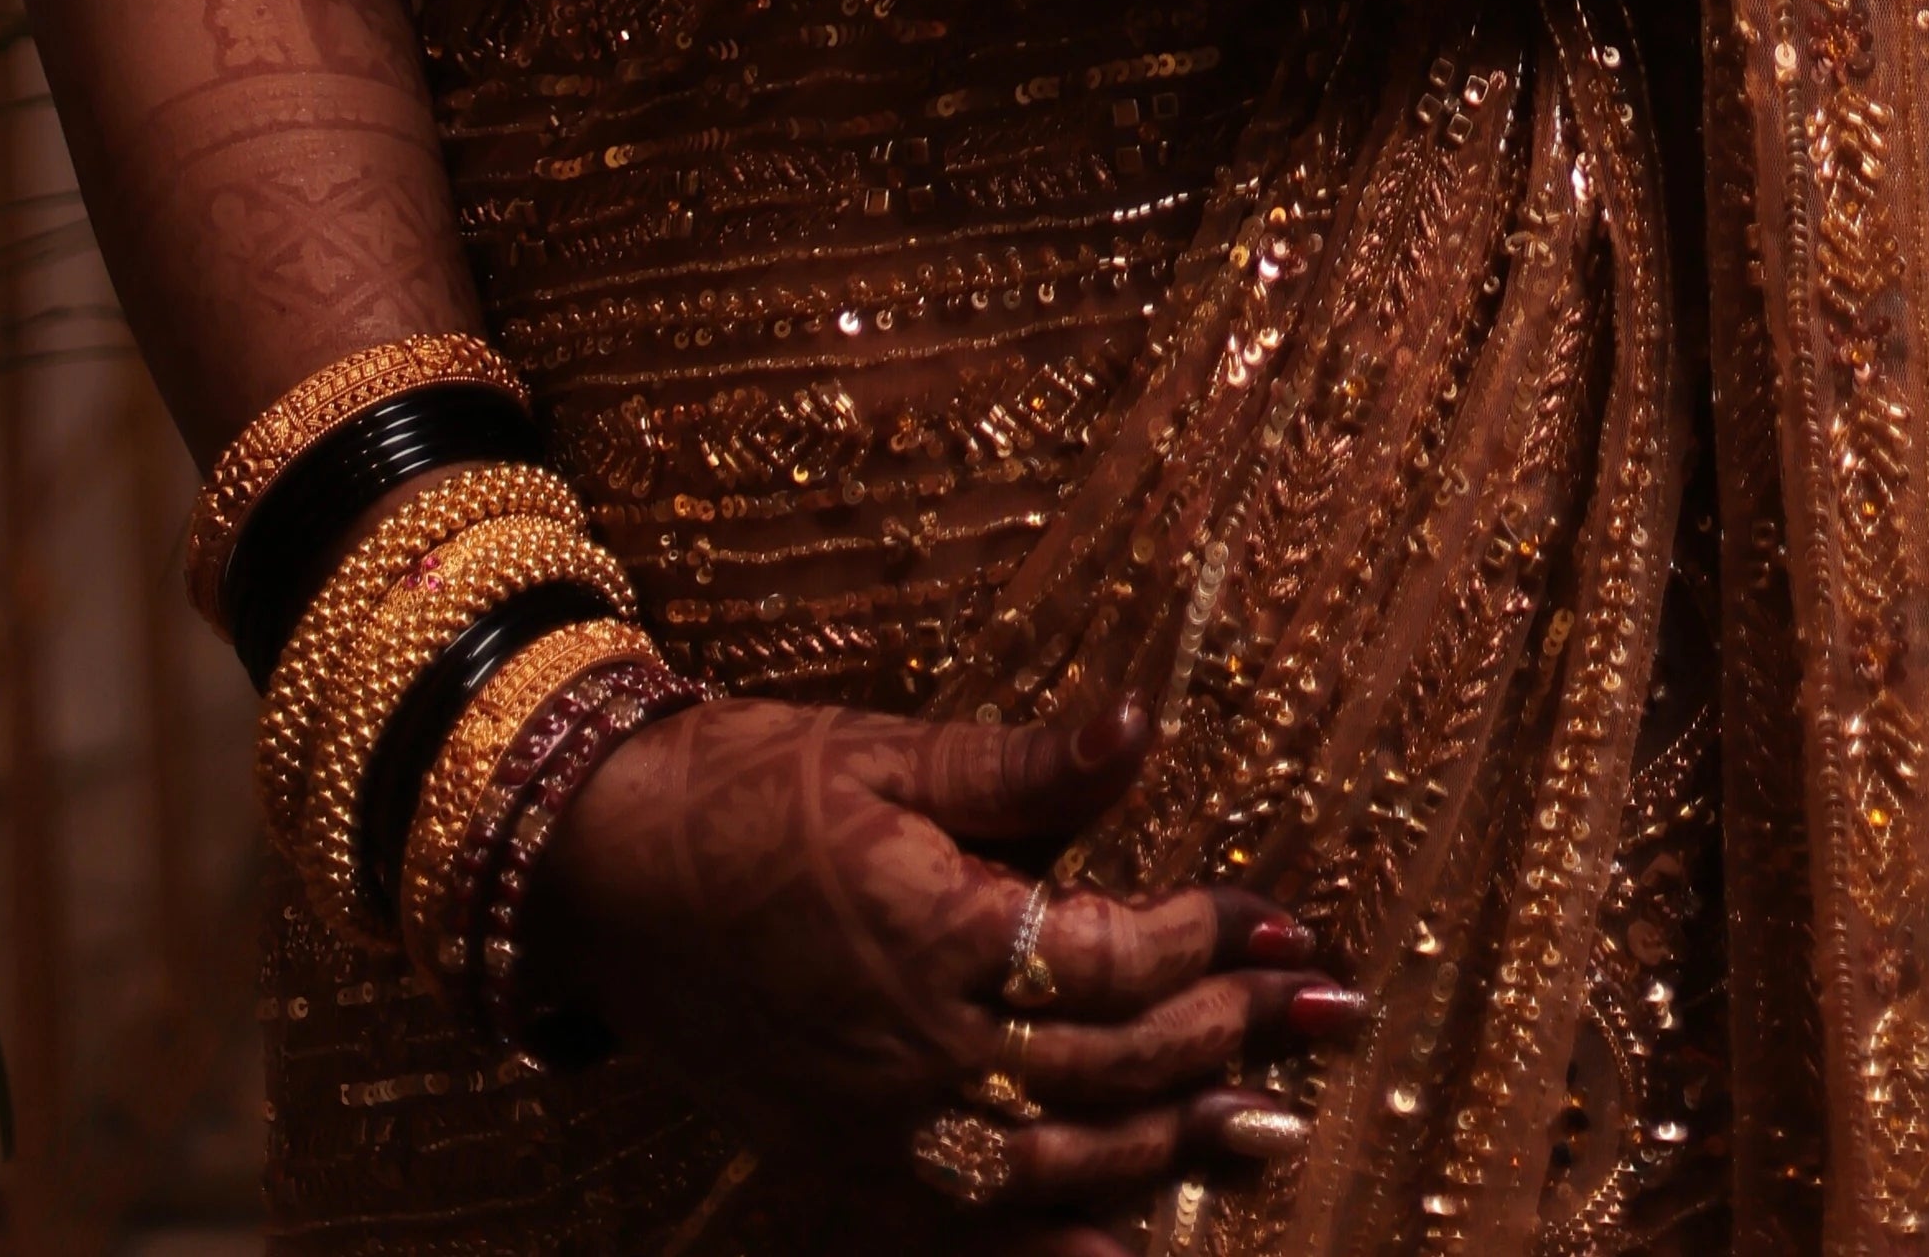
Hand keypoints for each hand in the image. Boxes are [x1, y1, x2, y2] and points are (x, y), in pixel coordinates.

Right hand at [522, 684, 1351, 1240]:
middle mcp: (919, 1054)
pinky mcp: (846, 1159)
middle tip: (1330, 1019)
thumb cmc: (743, 790)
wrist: (598, 872)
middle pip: (1111, 1067)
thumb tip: (1139, 722)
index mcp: (938, 938)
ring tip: (1270, 1133)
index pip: (1115, 957)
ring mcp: (881, 1125)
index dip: (1215, 939)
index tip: (1291, 924)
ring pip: (1060, 1166)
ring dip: (1174, 1151)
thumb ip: (1024, 765)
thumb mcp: (886, 752)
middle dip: (1233, 1042)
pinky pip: (964, 1231)